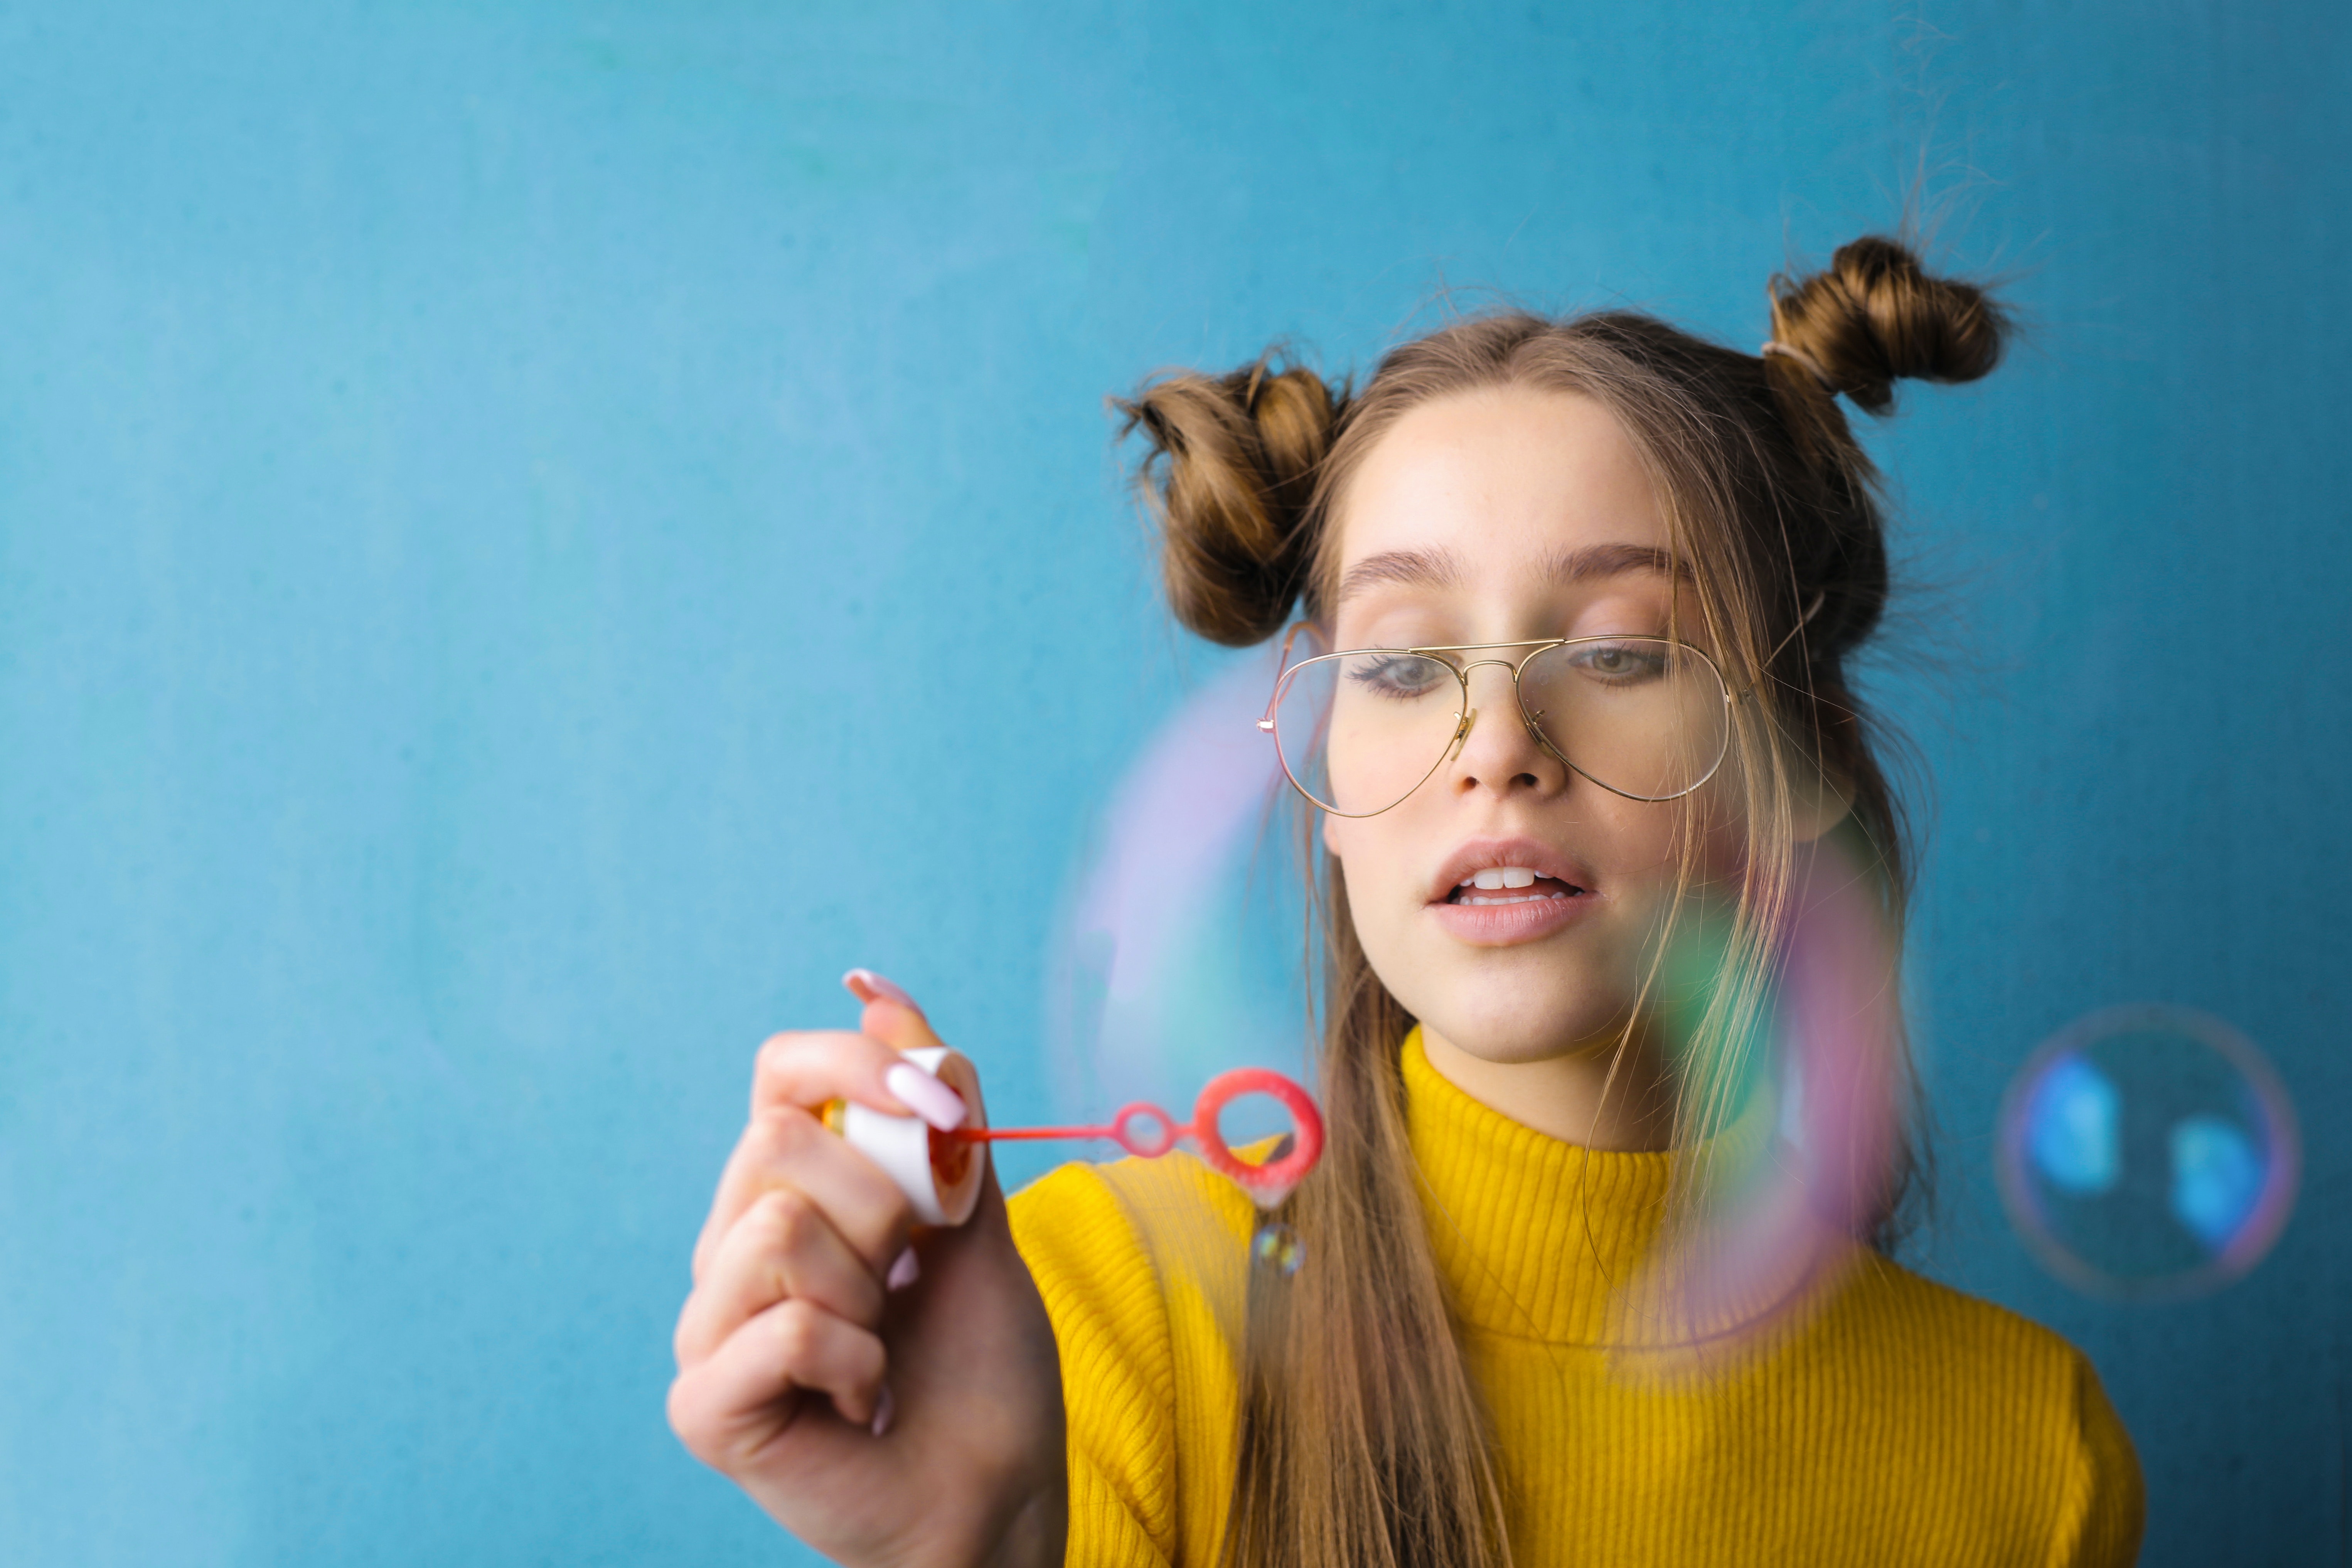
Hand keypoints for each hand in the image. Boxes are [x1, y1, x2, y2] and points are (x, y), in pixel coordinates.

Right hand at [668, 978, 1067, 1565]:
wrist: (998, 1488)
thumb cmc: (982, 1362)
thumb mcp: (977, 1213)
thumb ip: (935, 1109)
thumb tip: (881, 991)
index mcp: (789, 1188)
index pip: (782, 1072)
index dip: (860, 1068)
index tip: (942, 1111)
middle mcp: (731, 1244)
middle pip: (777, 1142)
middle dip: (883, 1205)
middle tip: (909, 1277)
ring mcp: (709, 1326)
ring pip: (774, 1229)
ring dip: (866, 1289)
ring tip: (882, 1343)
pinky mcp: (705, 1402)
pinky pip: (778, 1329)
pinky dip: (851, 1362)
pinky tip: (863, 1400)